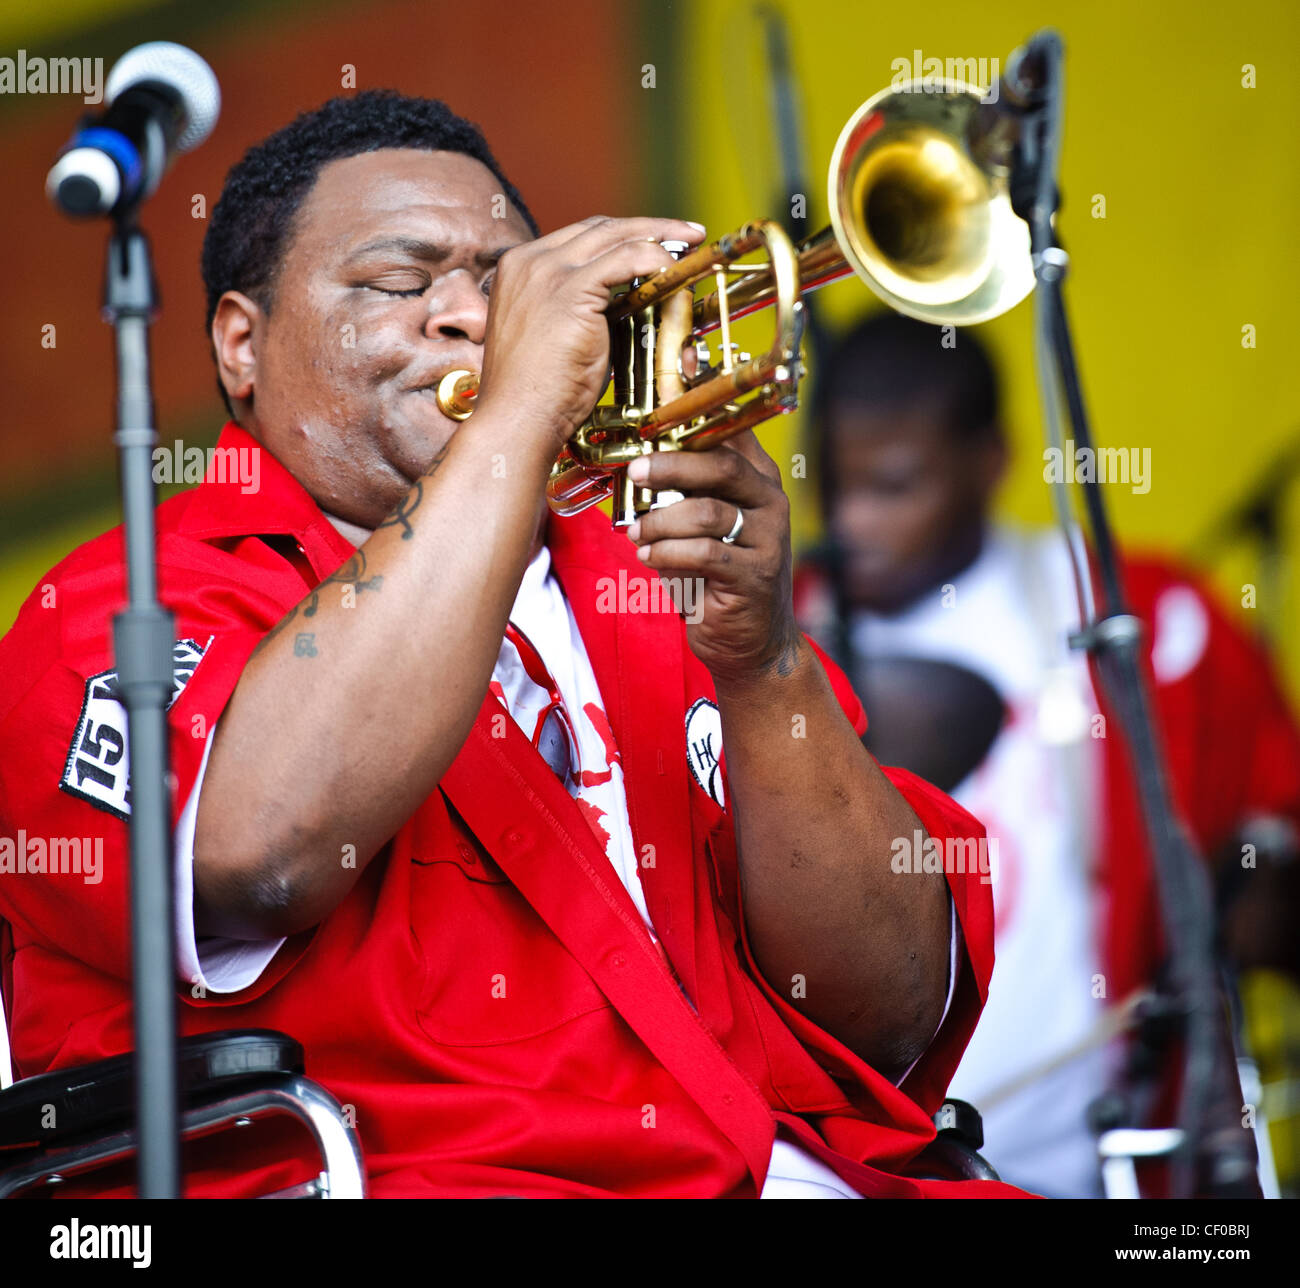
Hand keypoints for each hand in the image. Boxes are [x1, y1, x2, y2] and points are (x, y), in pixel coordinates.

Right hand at [473, 216, 705, 452]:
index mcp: (520, 269)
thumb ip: (583, 311)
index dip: (623, 234)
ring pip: (616, 235)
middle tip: (688, 232)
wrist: (517, 419)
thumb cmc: (539, 395)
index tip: (656, 240)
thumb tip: (630, 304)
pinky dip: (656, 259)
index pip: (581, 236)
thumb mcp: (556, 337)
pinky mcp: (568, 289)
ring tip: (691, 241)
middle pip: (600, 228)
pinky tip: (674, 269)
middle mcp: (529, 261)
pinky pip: (626, 259)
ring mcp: (547, 272)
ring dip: (660, 235)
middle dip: (650, 226)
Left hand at [624, 432, 802, 684]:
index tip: (654, 417)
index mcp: (758, 478)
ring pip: (706, 512)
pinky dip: (668, 554)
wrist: (750, 640)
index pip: (731, 432)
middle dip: (669, 466)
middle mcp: (771, 501)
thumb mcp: (699, 525)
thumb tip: (635, 464)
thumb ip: (682, 491)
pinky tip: (649, 559)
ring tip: (636, 535)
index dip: (695, 418)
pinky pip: (705, 554)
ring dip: (660, 522)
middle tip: (635, 473)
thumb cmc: (714, 576)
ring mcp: (769, 538)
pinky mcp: (756, 574)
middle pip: (720, 464)